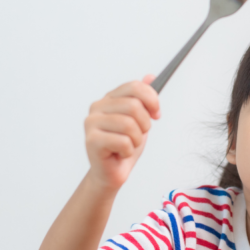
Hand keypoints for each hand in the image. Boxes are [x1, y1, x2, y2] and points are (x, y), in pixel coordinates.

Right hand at [84, 74, 160, 189]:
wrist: (111, 173)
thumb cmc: (123, 148)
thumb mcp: (139, 121)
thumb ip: (143, 99)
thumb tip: (150, 76)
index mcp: (109, 99)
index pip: (134, 87)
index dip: (151, 100)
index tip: (157, 114)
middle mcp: (97, 107)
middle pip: (134, 106)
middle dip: (144, 125)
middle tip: (137, 136)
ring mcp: (92, 123)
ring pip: (129, 125)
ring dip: (136, 140)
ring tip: (128, 146)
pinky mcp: (92, 140)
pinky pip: (123, 142)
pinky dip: (128, 152)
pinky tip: (119, 154)